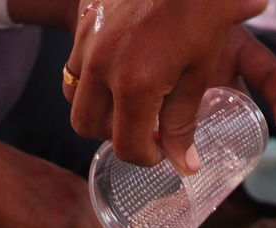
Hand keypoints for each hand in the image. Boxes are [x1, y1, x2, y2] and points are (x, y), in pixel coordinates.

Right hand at [59, 0, 275, 173]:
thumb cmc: (199, 6)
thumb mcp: (198, 68)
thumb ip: (183, 120)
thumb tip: (184, 164)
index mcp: (135, 83)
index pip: (127, 146)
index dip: (147, 156)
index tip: (164, 150)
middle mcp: (102, 67)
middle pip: (89, 128)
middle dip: (116, 135)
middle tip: (147, 127)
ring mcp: (86, 44)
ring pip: (76, 99)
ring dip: (99, 109)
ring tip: (132, 100)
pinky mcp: (83, 24)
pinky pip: (75, 66)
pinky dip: (92, 79)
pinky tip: (120, 70)